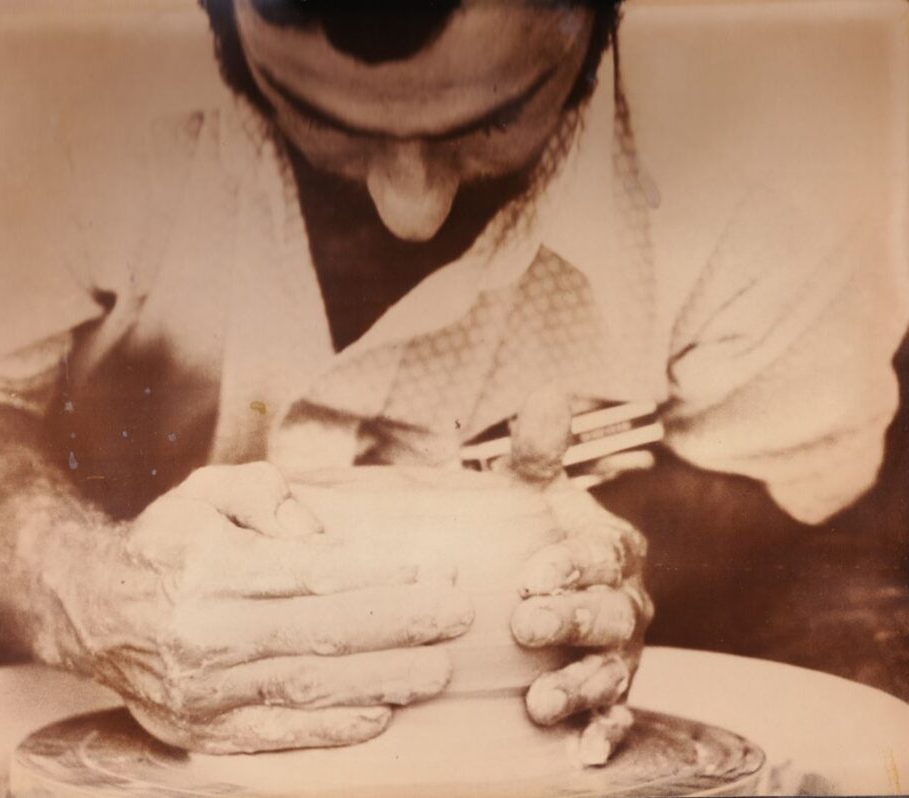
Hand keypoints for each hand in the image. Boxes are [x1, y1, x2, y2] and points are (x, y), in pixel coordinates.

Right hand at [42, 462, 472, 753]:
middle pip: (322, 633)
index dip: (377, 576)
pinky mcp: (200, 732)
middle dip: (401, 625)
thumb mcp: (206, 493)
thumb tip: (320, 533)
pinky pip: (276, 736)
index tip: (431, 571)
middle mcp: (204, 635)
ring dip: (383, 679)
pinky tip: (380, 714)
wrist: (89, 607)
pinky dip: (332, 730)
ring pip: (310, 688)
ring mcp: (202, 693)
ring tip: (438, 669)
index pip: (311, 575)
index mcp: (210, 571)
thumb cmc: (165, 542)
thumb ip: (265, 495)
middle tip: (458, 616)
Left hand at [507, 384, 653, 765]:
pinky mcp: (611, 696)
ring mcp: (622, 654)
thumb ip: (538, 455)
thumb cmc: (533, 539)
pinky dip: (604, 735)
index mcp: (612, 549)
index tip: (528, 573)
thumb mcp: (532, 498)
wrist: (538, 593)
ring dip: (582, 687)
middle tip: (522, 623)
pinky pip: (618, 718)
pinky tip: (582, 754)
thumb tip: (547, 394)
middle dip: (572, 619)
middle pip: (611, 613)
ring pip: (614, 671)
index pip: (602, 553)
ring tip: (541, 702)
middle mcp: (627, 603)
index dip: (571, 563)